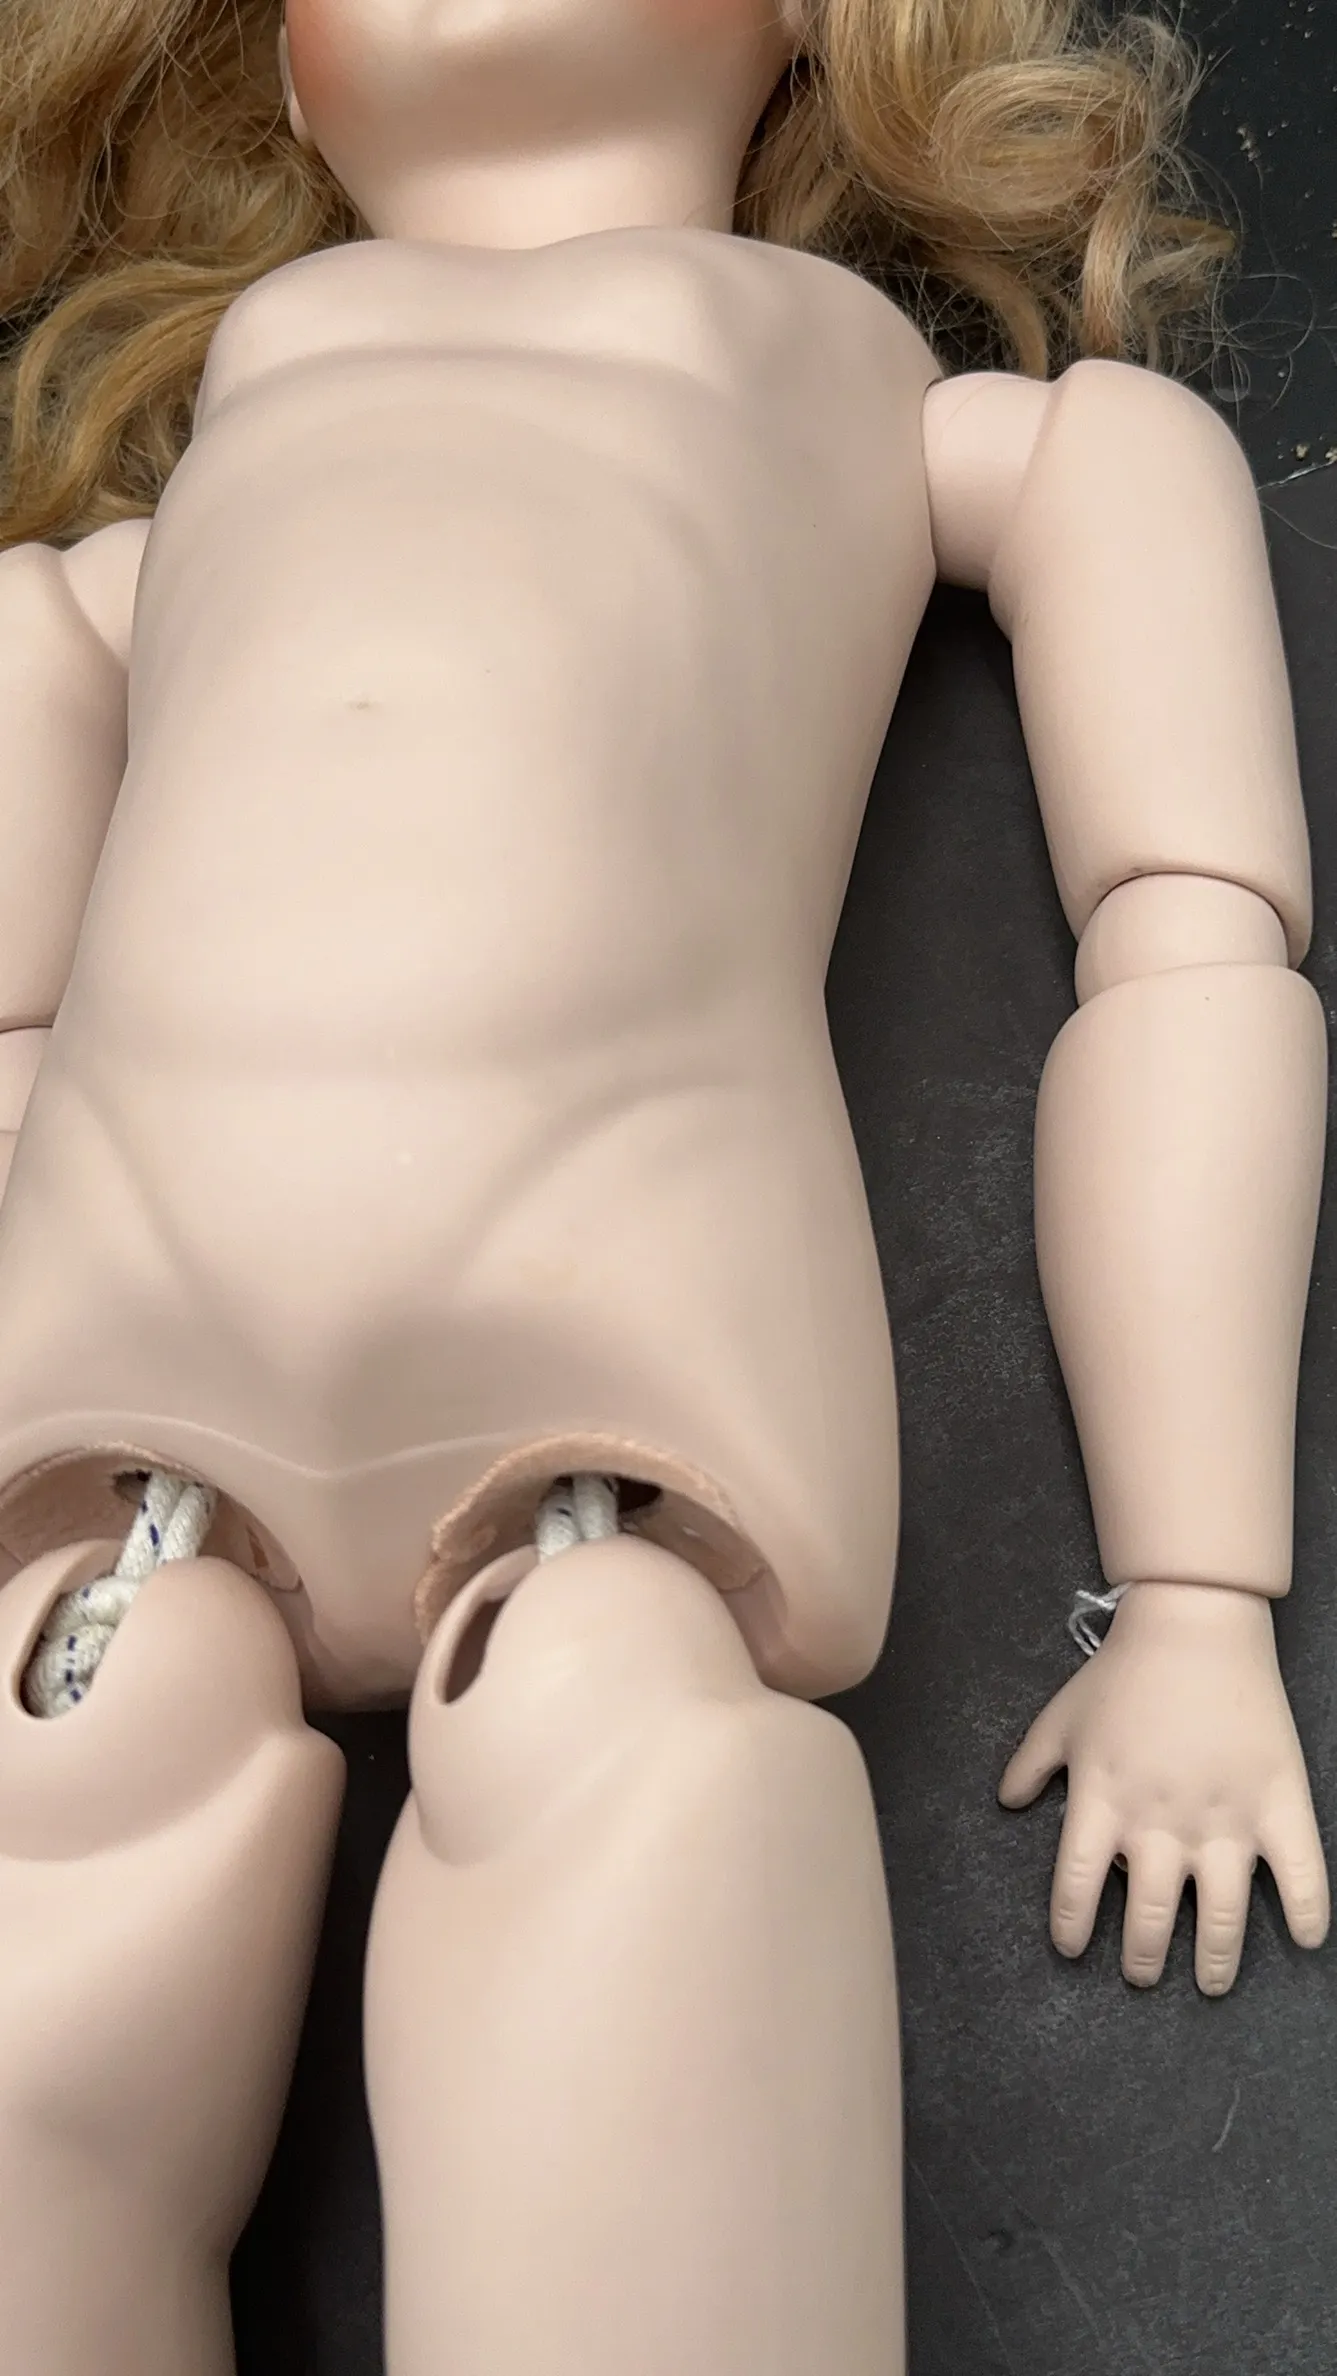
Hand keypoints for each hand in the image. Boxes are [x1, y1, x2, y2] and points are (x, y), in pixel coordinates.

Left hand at [999, 1582, 1328, 1993]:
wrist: (1193, 1628)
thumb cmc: (1122, 1673)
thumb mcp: (1061, 1717)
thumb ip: (1030, 1764)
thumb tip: (1005, 1801)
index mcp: (1103, 1806)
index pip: (1075, 1888)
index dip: (1069, 1928)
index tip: (1072, 1950)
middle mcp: (1161, 1826)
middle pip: (1146, 1916)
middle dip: (1139, 1958)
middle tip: (1140, 1975)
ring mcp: (1225, 1820)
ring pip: (1219, 1916)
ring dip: (1213, 1959)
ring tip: (1207, 1982)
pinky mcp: (1278, 1806)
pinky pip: (1300, 1874)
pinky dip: (1307, 1913)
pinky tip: (1307, 1941)